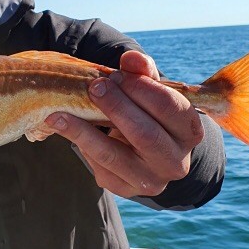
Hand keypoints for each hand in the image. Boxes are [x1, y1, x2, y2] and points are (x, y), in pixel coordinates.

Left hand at [45, 50, 203, 199]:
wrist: (145, 151)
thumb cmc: (149, 113)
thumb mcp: (151, 91)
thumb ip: (143, 72)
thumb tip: (131, 58)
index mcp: (190, 132)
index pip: (170, 107)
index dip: (141, 88)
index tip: (117, 76)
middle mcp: (176, 162)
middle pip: (145, 135)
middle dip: (116, 107)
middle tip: (93, 88)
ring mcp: (151, 181)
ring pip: (114, 156)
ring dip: (82, 132)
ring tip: (59, 115)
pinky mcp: (125, 189)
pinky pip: (99, 167)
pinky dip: (82, 145)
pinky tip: (68, 130)